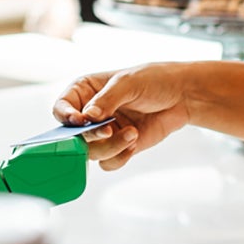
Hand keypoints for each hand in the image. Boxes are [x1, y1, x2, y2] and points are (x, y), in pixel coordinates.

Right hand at [53, 64, 193, 170]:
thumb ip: (106, 100)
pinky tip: (134, 143)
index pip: (62, 107)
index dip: (65, 116)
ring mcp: (104, 132)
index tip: (79, 121)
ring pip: (91, 152)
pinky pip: (108, 163)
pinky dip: (119, 157)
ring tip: (132, 134)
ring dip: (110, 147)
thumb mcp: (128, 83)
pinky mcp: (118, 147)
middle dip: (91, 136)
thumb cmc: (154, 80)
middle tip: (108, 130)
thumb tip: (88, 118)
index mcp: (85, 91)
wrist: (182, 96)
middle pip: (73, 136)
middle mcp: (90, 113)